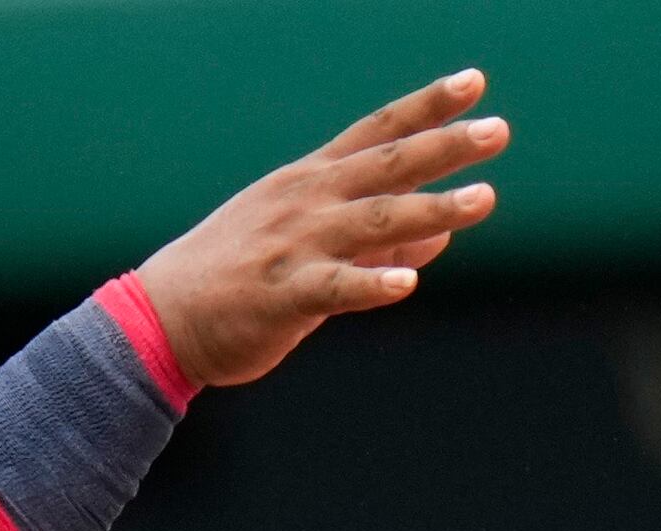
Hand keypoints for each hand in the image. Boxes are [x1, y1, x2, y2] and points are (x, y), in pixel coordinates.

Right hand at [136, 71, 510, 386]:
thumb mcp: (310, 245)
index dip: (427, 107)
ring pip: (373, 221)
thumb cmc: (239, 279)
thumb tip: (442, 235)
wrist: (162, 317)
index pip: (378, 133)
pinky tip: (406, 284)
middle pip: (387, 165)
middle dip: (445, 146)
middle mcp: (307, 201)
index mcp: (312, 181)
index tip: (474, 82)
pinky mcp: (283, 295)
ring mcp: (295, 245)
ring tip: (483, 200)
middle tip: (498, 131)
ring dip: (431, 209)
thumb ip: (379, 240)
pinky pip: (334, 289)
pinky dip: (370, 283)